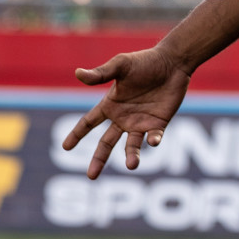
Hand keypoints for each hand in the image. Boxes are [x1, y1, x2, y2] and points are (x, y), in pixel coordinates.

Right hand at [60, 48, 190, 178]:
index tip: (65, 147)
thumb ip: (101, 73)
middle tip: (91, 176)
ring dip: (131, 155)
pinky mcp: (158, 124)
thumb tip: (78, 74)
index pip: (89, 122)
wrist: (173, 63)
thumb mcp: (121, 65)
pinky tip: (153, 140)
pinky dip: (153, 140)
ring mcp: (141, 123)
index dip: (77, 134)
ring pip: (132, 146)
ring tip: (131, 165)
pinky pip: (154, 137)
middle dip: (99, 159)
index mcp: (111, 105)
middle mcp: (123, 117)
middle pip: (106, 142)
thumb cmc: (145, 62)